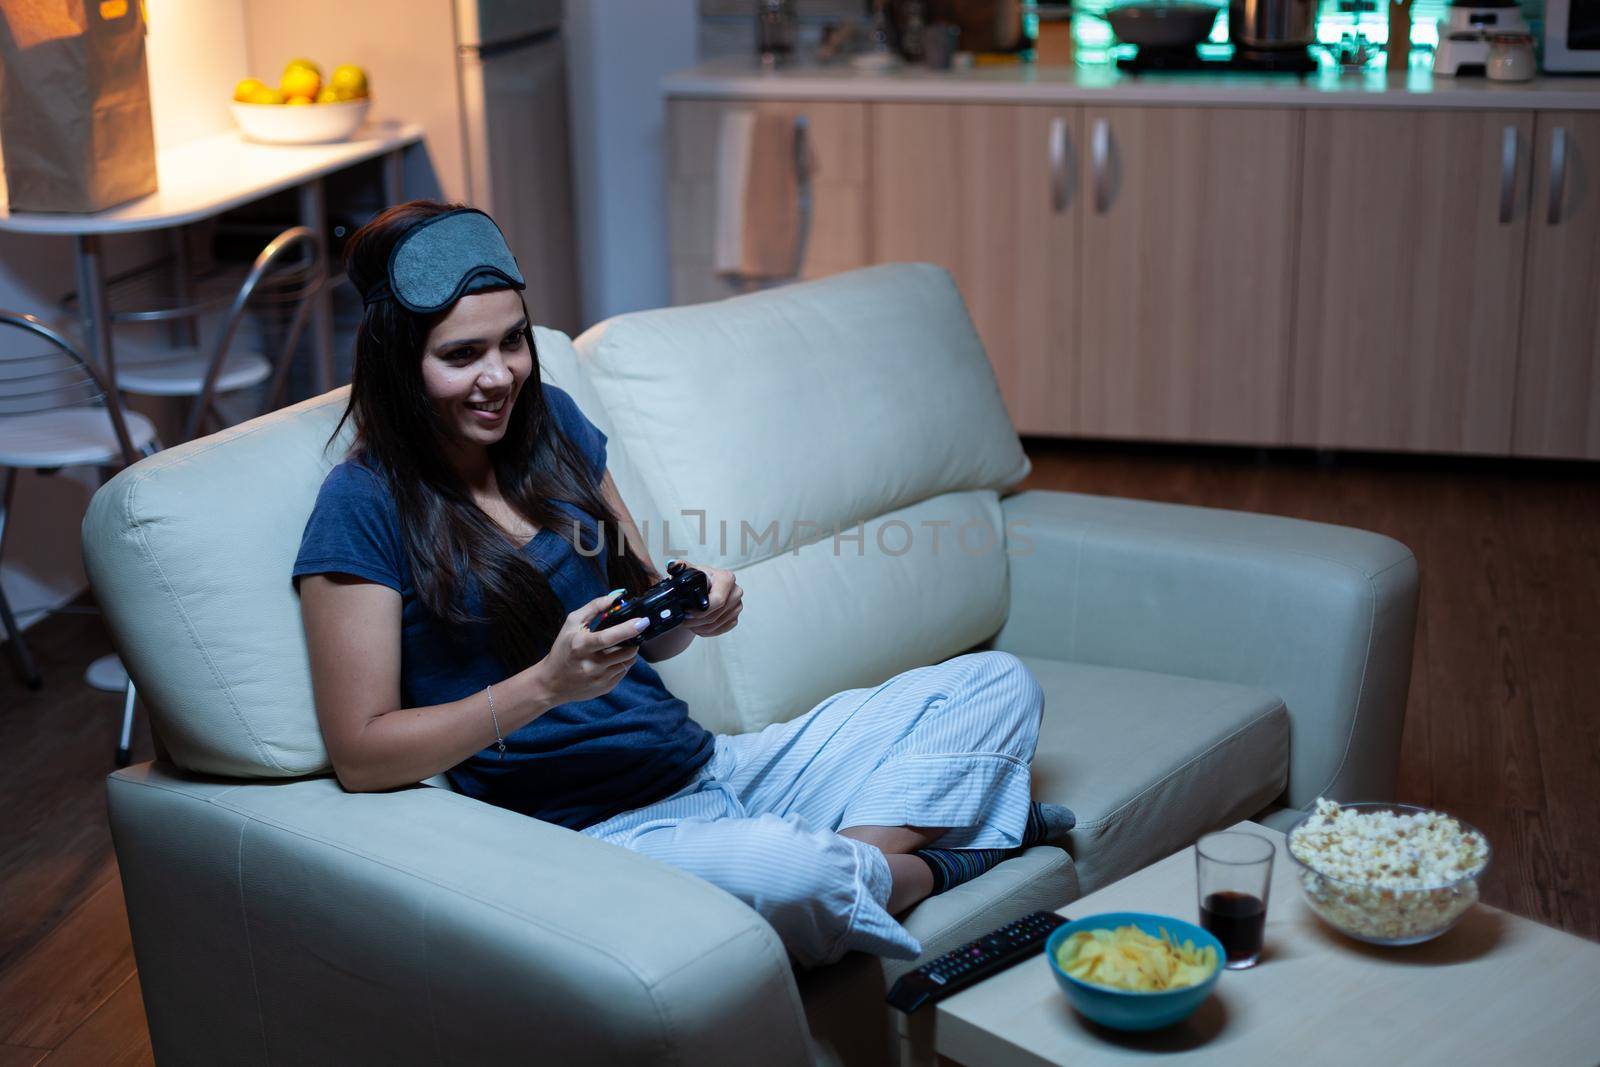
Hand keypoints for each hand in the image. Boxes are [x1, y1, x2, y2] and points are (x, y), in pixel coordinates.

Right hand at [528, 589, 645, 703]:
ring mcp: (599, 678)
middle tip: (633, 632)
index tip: (643, 622)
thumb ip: (594, 607)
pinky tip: (611, 659)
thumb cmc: (562, 649)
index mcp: (581, 645)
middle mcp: (591, 664)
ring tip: (620, 645)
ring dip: (630, 650)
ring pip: (628, 661)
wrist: (551, 682)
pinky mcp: (605, 687)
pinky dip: (623, 662)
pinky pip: (624, 671)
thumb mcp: (572, 624)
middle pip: (625, 651)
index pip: (608, 637)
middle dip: (634, 640)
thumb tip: (617, 597)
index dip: (628, 629)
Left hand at [672, 559, 741, 637]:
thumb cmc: (697, 579)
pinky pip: (720, 630)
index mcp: (727, 578)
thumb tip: (672, 565)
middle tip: (682, 620)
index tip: (686, 611)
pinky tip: (697, 626)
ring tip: (687, 623)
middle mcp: (736, 591)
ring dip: (699, 627)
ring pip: (716, 624)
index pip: (717, 600)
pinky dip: (706, 631)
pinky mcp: (735, 617)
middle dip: (696, 621)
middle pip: (715, 614)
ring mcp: (737, 606)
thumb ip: (679, 566)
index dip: (700, 610)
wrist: (704, 588)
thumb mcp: (688, 571)